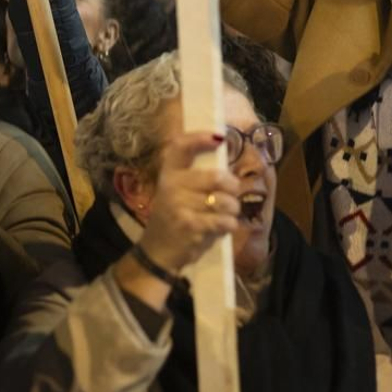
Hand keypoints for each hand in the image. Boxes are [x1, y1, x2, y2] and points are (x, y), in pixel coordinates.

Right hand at [144, 130, 244, 274]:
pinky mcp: (191, 226)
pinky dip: (229, 225)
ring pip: (226, 201)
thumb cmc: (174, 218)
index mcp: (168, 175)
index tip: (218, 138)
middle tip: (232, 195)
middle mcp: (172, 187)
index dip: (199, 139)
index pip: (180, 147)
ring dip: (233, 210)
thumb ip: (196, 177)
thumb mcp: (177, 193)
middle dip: (233, 187)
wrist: (157, 252)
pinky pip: (225, 221)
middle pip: (217, 177)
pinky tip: (220, 228)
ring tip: (225, 215)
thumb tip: (225, 154)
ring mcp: (180, 207)